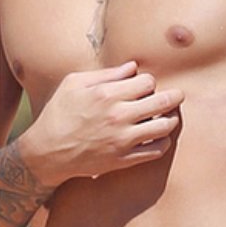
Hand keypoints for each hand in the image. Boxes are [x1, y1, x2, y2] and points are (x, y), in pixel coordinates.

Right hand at [18, 61, 183, 185]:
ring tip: (168, 116)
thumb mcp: (74, 83)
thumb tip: (132, 67)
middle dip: (174, 96)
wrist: (47, 153)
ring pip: (164, 127)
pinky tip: (158, 137)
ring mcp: (123, 139)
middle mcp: (118, 115)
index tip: (144, 86)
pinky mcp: (123, 160)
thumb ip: (106, 74)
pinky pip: (156, 151)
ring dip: (170, 119)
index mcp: (107, 94)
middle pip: (162, 102)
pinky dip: (163, 142)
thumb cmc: (58, 113)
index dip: (149, 81)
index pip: (147, 81)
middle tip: (178, 95)